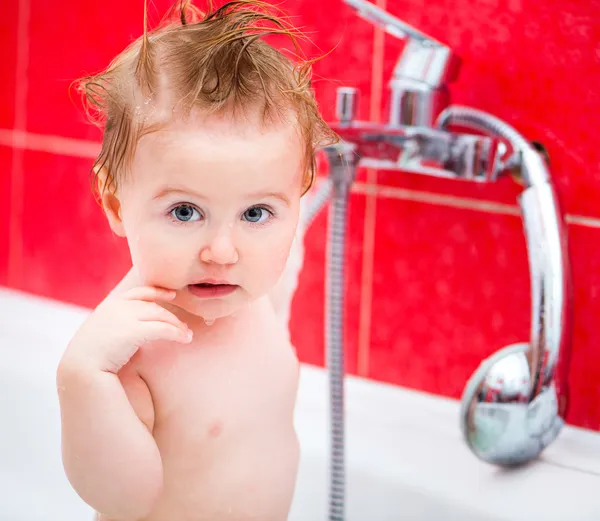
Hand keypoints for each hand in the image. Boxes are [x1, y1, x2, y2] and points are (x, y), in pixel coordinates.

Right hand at [60, 286, 191, 373]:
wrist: (79, 368)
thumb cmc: (90, 358)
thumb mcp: (100, 335)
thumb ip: (115, 327)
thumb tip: (133, 331)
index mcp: (109, 306)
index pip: (138, 293)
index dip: (157, 292)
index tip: (171, 294)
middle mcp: (118, 307)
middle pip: (153, 306)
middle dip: (171, 316)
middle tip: (185, 326)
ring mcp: (125, 317)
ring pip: (160, 316)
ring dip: (177, 325)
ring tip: (188, 335)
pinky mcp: (133, 331)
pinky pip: (163, 329)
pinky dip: (177, 333)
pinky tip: (185, 339)